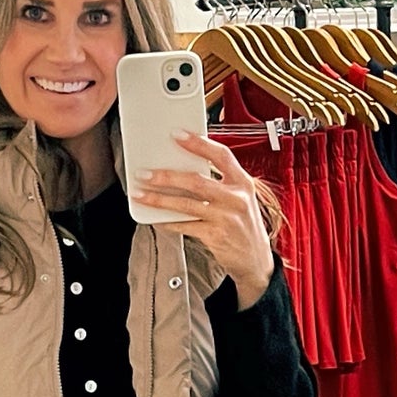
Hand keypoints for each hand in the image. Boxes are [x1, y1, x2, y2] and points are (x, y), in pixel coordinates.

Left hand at [133, 131, 272, 308]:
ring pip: (186, 204)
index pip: (220, 155)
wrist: (256, 261)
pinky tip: (155, 218)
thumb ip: (220, 183)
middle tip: (145, 173)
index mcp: (242, 182)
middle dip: (167, 176)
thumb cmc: (244, 226)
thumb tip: (183, 170)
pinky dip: (168, 222)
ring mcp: (226, 218)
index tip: (177, 135)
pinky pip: (186, 226)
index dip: (198, 143)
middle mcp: (236, 198)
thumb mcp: (240, 198)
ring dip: (160, 200)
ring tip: (141, 194)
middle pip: (196, 181)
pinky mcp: (216, 236)